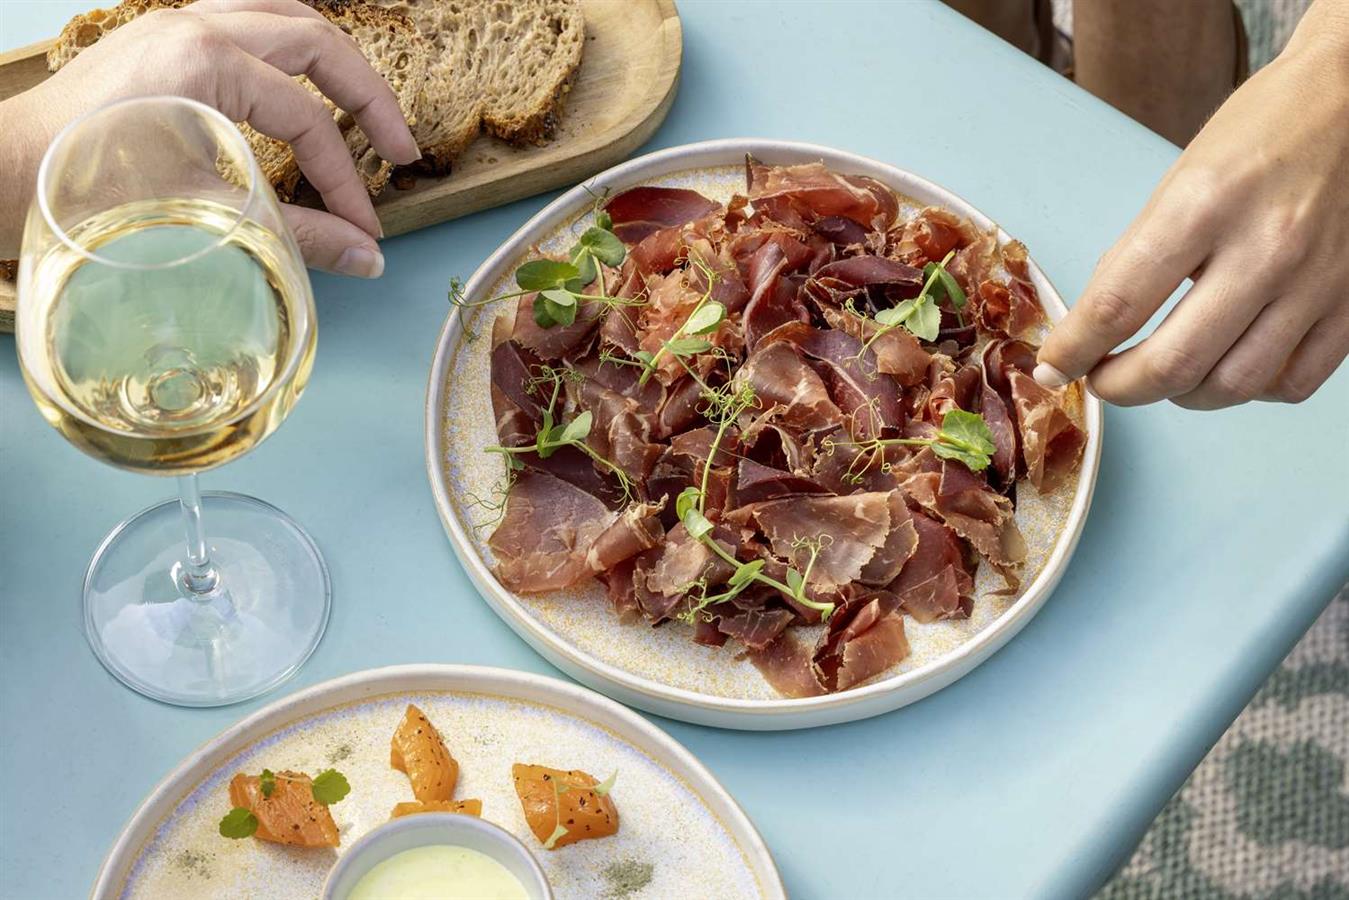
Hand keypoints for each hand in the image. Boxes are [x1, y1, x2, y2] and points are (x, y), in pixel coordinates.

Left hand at [2, 0, 419, 275]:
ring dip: (331, 61)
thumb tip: (367, 257)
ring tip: (359, 106)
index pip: (308, 118)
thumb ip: (298, 234)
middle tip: (396, 149)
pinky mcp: (160, 38)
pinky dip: (285, 50)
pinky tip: (296, 84)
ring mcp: (175, 23)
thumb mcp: (207, 215)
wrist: (2, 175)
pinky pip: (245, 20)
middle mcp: (196, 25)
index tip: (364, 229)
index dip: (346, 180)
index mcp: (207, 60)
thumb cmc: (85, 193)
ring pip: (283, 14)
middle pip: (316, 40)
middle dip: (366, 97)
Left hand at [1035, 1, 1348, 407]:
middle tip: (1101, 380)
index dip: (1073, 350)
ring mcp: (1317, 281)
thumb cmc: (1261, 133)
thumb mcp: (1179, 178)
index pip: (1118, 305)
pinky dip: (1247, 391)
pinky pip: (1291, 383)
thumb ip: (1137, 255)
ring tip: (1161, 376)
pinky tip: (1226, 366)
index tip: (1052, 366)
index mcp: (1205, 204)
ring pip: (1232, 386)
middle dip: (1119, 388)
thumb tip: (1091, 328)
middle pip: (1174, 364)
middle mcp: (1266, 248)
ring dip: (1179, 396)